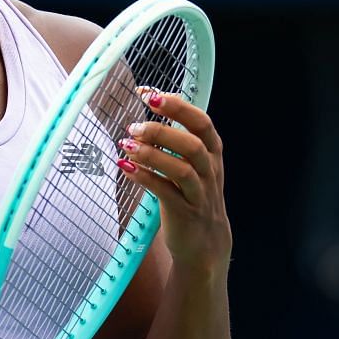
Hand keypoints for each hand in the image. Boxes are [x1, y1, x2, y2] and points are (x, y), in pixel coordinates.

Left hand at [117, 88, 229, 276]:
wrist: (206, 244)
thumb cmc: (194, 196)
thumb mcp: (194, 164)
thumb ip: (178, 138)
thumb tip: (152, 102)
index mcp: (213, 154)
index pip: (201, 122)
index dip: (177, 106)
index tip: (149, 94)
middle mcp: (209, 171)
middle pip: (193, 144)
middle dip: (163, 130)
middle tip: (134, 126)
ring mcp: (198, 194)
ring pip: (182, 169)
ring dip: (152, 154)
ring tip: (126, 145)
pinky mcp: (184, 213)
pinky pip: (166, 193)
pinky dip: (145, 178)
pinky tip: (125, 167)